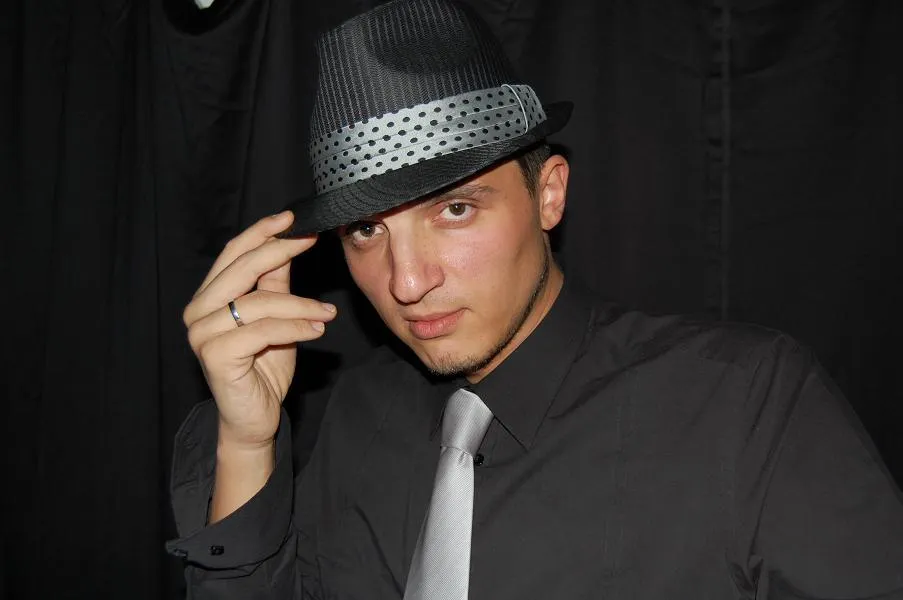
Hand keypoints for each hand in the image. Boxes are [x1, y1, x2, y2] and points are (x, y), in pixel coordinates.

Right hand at [182, 211, 336, 449]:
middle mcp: (198, 311)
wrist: (255, 417)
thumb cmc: (263, 367)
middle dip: (280, 250)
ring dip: (301, 304)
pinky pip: (264, 329)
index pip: (233, 253)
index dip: (262, 232)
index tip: (294, 218)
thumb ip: (276, 282)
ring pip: (259, 301)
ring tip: (327, 313)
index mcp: (208, 297)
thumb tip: (290, 241)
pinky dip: (295, 326)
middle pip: (242, 268)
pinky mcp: (215, 355)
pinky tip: (316, 330)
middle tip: (313, 240)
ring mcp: (202, 333)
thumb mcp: (275, 316)